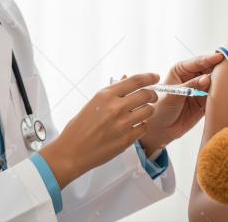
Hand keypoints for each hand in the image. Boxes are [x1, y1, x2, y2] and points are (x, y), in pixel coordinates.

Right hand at [39, 73, 159, 187]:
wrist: (72, 151)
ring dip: (148, 110)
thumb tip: (126, 79)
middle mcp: (116, 107)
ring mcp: (122, 124)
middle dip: (152, 94)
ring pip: (149, 111)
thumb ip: (112, 92)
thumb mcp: (94, 103)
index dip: (149, 77)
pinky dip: (141, 126)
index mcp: (106, 95)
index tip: (155, 77)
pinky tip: (133, 127)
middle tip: (152, 97)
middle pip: (147, 94)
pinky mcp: (127, 139)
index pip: (136, 81)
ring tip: (141, 113)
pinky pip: (144, 127)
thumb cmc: (80, 127)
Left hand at [138, 53, 223, 155]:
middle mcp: (192, 76)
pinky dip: (222, 95)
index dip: (210, 59)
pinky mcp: (206, 101)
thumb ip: (190, 86)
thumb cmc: (160, 108)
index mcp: (182, 69)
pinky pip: (216, 96)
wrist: (161, 129)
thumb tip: (207, 78)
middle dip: (219, 69)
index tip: (221, 57)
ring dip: (222, 82)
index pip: (198, 62)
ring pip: (215, 82)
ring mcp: (200, 89)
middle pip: (210, 69)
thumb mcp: (174, 95)